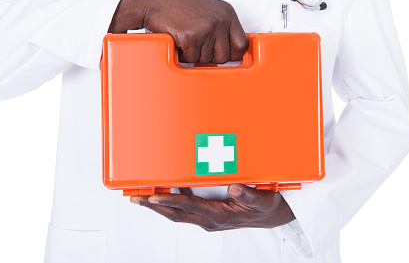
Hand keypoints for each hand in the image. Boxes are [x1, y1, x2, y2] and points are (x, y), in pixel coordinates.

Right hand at [108, 0, 247, 63]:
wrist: (156, 1)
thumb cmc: (180, 6)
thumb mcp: (209, 11)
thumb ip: (223, 27)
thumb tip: (235, 53)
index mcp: (227, 13)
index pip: (241, 44)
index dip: (233, 54)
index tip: (224, 56)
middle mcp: (220, 20)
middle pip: (224, 56)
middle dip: (210, 56)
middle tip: (197, 44)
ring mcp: (206, 28)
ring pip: (206, 59)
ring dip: (194, 54)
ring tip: (186, 38)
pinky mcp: (191, 37)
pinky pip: (191, 58)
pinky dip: (183, 54)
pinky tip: (178, 40)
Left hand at [130, 184, 295, 230]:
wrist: (273, 216)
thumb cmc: (267, 207)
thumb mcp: (262, 200)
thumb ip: (248, 195)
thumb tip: (233, 188)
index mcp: (219, 216)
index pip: (188, 207)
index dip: (168, 200)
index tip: (152, 196)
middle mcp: (209, 220)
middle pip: (175, 213)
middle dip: (153, 206)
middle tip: (135, 198)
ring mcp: (208, 218)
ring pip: (178, 213)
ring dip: (159, 205)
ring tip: (143, 195)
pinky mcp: (209, 214)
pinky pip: (185, 209)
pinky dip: (172, 202)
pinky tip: (165, 192)